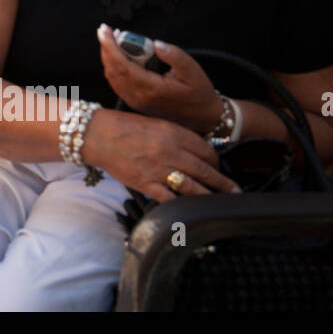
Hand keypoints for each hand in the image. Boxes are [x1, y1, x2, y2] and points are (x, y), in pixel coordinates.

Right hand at [82, 108, 240, 201]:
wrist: (97, 135)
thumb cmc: (123, 127)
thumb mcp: (155, 124)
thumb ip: (176, 136)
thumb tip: (195, 151)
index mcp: (173, 133)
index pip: (206, 150)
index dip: (216, 161)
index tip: (219, 167)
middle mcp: (170, 151)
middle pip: (205, 170)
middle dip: (223, 183)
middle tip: (235, 191)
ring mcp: (158, 169)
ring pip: (193, 187)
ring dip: (209, 196)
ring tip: (220, 202)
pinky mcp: (146, 184)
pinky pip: (170, 199)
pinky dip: (182, 205)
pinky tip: (192, 209)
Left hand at [97, 24, 221, 133]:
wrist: (203, 118)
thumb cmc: (199, 93)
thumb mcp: (192, 70)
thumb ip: (174, 55)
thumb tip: (156, 44)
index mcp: (150, 88)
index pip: (121, 65)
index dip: (110, 46)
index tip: (105, 29)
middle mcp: (138, 97)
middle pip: (112, 70)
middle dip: (106, 48)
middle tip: (106, 30)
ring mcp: (136, 102)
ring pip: (112, 77)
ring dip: (108, 57)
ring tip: (112, 39)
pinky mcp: (136, 103)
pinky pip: (117, 83)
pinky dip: (113, 67)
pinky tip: (118, 55)